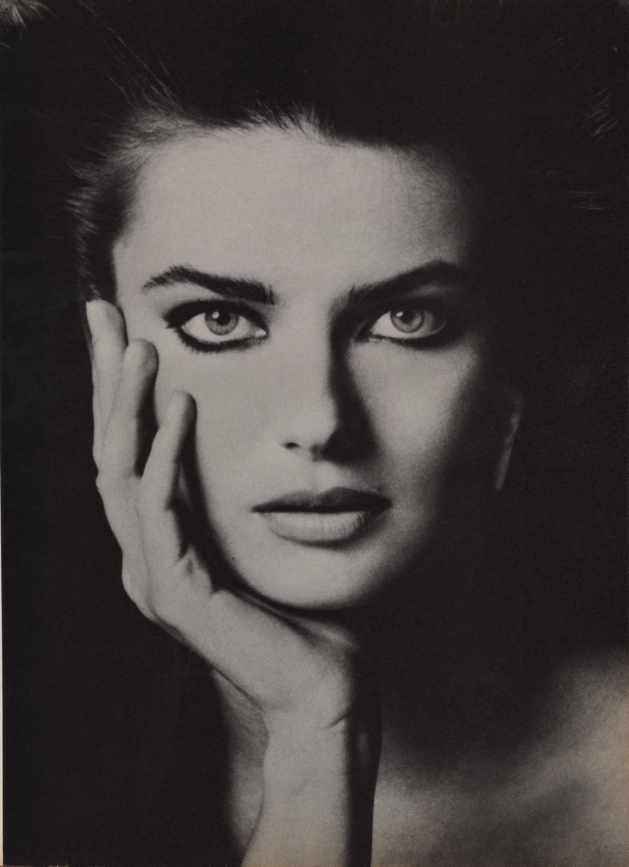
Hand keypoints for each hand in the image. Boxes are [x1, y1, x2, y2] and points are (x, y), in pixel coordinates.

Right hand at [86, 298, 378, 733]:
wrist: (321, 687)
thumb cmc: (302, 614)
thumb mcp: (260, 538)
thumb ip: (238, 495)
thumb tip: (249, 440)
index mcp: (160, 543)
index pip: (128, 452)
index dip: (119, 391)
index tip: (122, 331)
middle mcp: (143, 556)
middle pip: (108, 451)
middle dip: (106, 382)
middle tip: (104, 315)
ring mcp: (152, 577)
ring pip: (119, 475)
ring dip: (129, 408)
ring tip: (142, 348)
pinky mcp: (177, 593)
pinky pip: (161, 513)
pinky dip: (165, 457)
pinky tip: (180, 410)